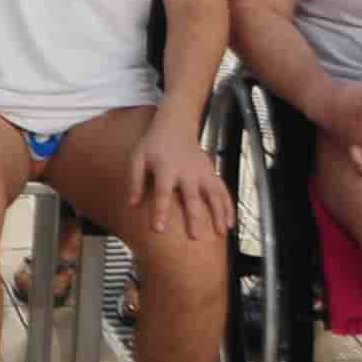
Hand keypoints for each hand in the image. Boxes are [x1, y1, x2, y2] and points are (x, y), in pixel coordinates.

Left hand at [128, 122, 232, 239]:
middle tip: (195, 236)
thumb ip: (134, 181)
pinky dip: (228, 207)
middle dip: (194, 217)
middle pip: (192, 196)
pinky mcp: (212, 172)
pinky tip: (230, 223)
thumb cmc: (154, 144)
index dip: (160, 211)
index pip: (162, 192)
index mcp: (165, 168)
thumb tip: (131, 204)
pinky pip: (223, 190)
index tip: (158, 229)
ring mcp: (202, 171)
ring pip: (213, 194)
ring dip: (218, 213)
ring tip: (220, 232)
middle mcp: (187, 171)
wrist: (175, 125)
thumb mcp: (137, 158)